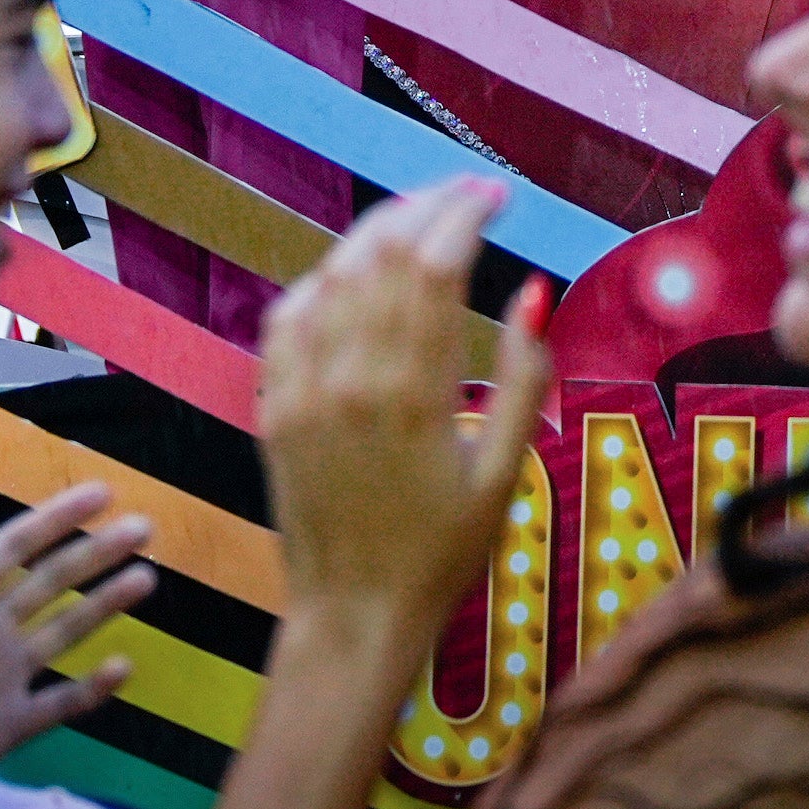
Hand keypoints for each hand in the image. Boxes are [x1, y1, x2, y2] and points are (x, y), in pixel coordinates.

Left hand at [0, 481, 157, 790]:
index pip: (13, 547)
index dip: (57, 519)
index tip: (104, 491)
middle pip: (49, 583)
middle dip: (95, 553)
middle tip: (144, 528)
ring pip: (63, 633)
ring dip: (104, 605)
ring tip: (147, 579)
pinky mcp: (6, 727)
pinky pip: (58, 705)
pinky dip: (92, 690)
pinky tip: (122, 668)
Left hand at [261, 178, 550, 636]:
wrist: (354, 616)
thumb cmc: (443, 553)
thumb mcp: (504, 473)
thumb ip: (523, 379)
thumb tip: (535, 292)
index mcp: (415, 394)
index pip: (436, 264)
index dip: (466, 212)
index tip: (496, 193)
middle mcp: (351, 379)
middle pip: (383, 253)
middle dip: (426, 205)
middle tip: (465, 192)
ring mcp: (302, 390)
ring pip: (333, 273)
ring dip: (376, 232)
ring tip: (417, 217)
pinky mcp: (273, 407)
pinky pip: (288, 318)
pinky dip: (322, 279)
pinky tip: (349, 271)